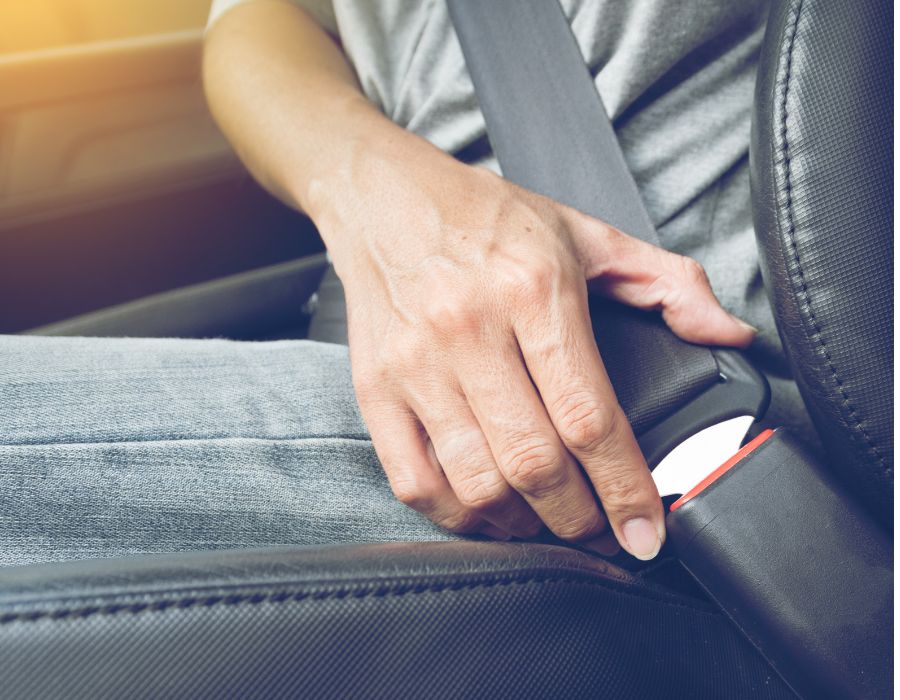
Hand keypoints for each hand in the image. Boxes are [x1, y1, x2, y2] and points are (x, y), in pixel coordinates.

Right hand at [315, 141, 753, 558]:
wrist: (386, 198)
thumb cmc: (485, 218)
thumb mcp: (586, 233)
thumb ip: (669, 283)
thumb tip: (728, 334)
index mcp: (532, 290)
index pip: (589, 417)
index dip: (625, 488)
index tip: (645, 530)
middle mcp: (469, 330)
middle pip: (534, 463)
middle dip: (580, 518)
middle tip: (602, 529)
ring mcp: (416, 365)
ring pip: (477, 482)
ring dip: (523, 524)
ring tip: (548, 520)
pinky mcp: (376, 388)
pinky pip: (414, 479)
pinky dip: (456, 515)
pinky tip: (485, 509)